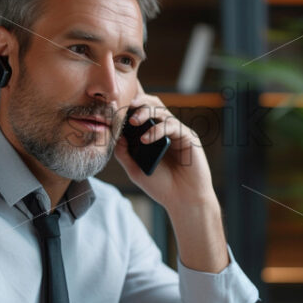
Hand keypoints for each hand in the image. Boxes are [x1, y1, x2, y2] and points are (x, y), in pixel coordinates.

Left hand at [113, 82, 216, 212]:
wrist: (183, 200)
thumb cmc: (162, 186)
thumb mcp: (135, 170)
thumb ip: (124, 153)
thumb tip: (114, 135)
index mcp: (153, 134)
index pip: (141, 112)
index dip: (129, 107)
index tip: (114, 109)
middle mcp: (165, 129)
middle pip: (152, 104)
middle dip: (138, 102)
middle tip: (124, 107)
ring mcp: (177, 132)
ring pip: (161, 110)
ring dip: (145, 112)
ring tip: (133, 121)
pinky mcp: (188, 137)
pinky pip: (172, 125)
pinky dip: (157, 130)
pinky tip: (145, 139)